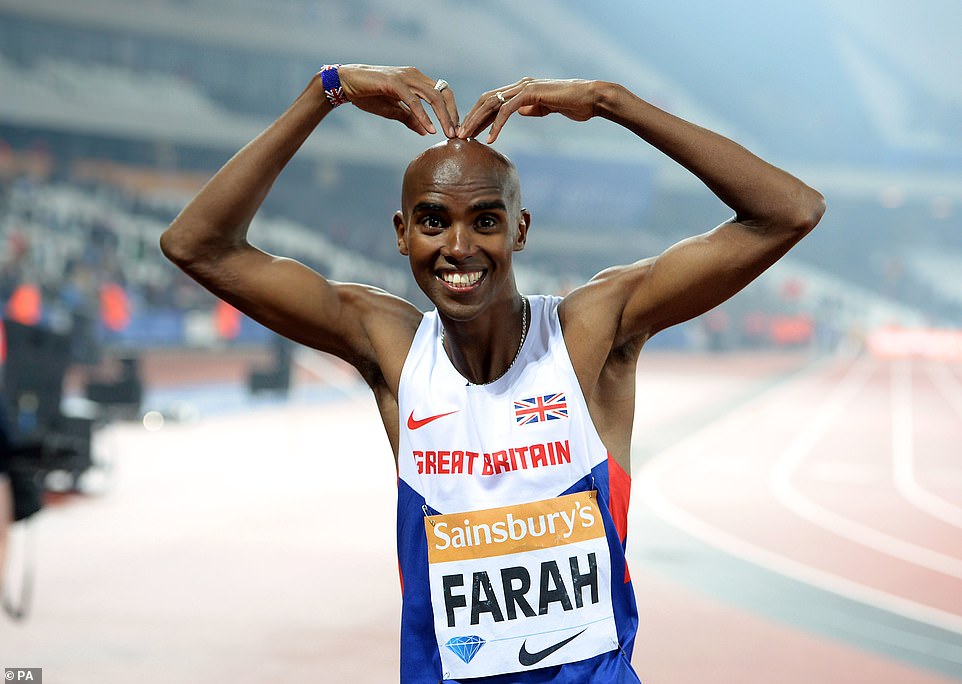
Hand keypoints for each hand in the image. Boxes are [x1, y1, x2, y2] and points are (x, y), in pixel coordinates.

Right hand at [337, 65, 458, 137]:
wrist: (346, 84)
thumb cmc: (368, 95)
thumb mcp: (393, 110)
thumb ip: (409, 118)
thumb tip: (424, 131)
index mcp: (417, 80)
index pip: (443, 93)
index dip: (452, 110)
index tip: (455, 129)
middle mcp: (415, 75)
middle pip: (443, 93)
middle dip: (453, 114)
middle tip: (458, 134)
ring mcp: (405, 77)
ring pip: (433, 96)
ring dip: (443, 116)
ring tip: (448, 133)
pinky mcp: (394, 82)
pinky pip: (414, 101)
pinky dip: (423, 116)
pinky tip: (429, 129)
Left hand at [457, 77, 597, 142]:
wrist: (591, 98)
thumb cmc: (573, 104)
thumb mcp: (546, 108)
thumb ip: (531, 108)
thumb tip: (519, 112)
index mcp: (521, 89)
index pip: (492, 101)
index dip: (478, 116)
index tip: (468, 131)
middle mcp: (520, 85)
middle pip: (486, 100)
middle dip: (470, 118)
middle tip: (459, 136)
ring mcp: (525, 88)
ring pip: (492, 103)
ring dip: (477, 121)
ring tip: (467, 137)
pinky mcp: (531, 94)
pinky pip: (507, 110)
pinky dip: (497, 125)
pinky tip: (491, 138)